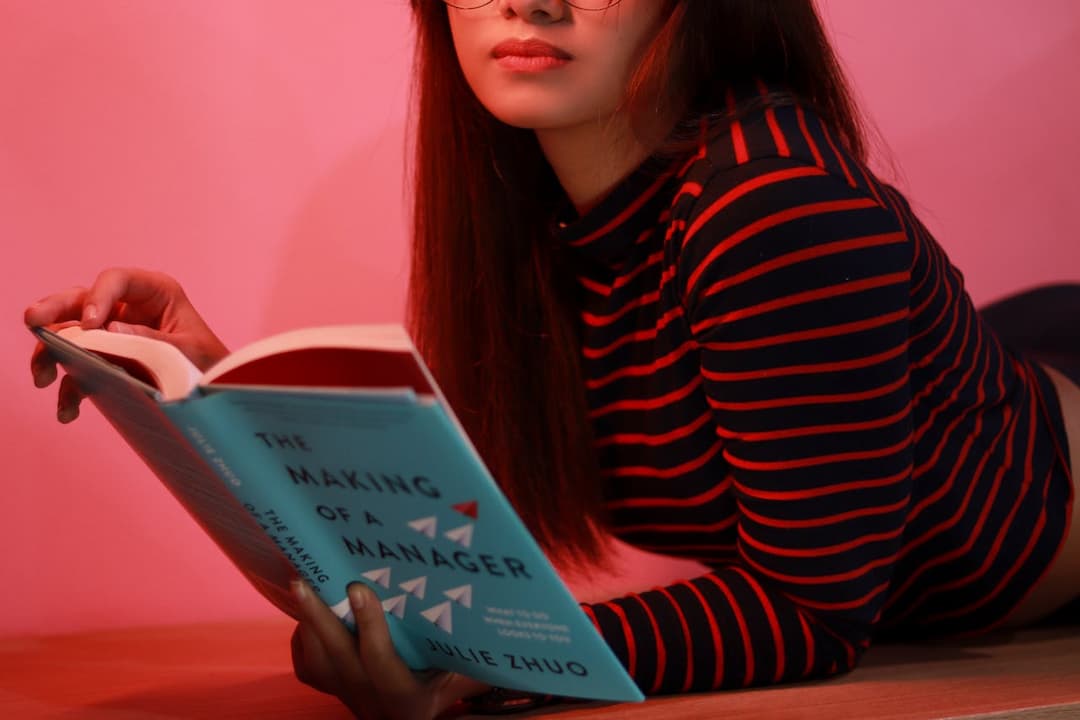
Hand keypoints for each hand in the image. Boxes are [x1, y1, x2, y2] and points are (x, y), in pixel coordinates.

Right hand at [25, 267, 228, 422]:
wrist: (215, 389)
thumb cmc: (210, 361)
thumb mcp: (189, 351)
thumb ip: (152, 341)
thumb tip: (110, 331)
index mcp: (155, 292)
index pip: (116, 280)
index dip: (98, 297)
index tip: (90, 324)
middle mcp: (128, 306)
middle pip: (82, 300)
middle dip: (54, 311)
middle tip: (32, 320)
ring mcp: (112, 331)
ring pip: (71, 333)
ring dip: (52, 354)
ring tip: (42, 378)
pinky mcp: (106, 359)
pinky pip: (80, 369)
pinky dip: (70, 389)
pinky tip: (68, 411)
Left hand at [290, 580, 488, 719]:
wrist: (413, 719)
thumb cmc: (449, 686)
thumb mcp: (467, 677)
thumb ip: (483, 658)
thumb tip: (505, 618)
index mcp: (408, 699)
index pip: (382, 663)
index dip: (369, 627)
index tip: (361, 589)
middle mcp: (373, 701)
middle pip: (339, 659)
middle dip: (322, 617)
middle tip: (307, 579)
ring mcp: (348, 697)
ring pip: (319, 662)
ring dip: (308, 623)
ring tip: (302, 583)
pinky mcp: (331, 691)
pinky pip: (308, 667)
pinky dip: (305, 638)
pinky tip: (309, 611)